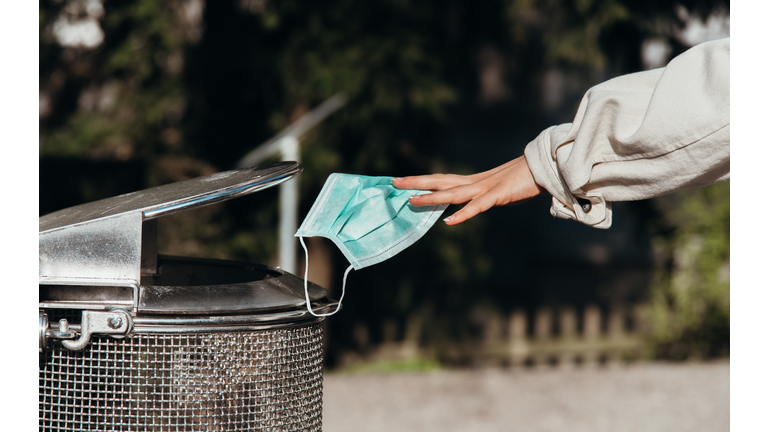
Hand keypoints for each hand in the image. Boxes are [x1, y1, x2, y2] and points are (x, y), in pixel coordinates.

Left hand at [392, 155, 543, 224]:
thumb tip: (478, 201)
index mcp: (475, 181)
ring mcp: (486, 188)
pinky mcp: (499, 195)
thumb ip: (486, 196)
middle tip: (393, 181)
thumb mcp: (500, 189)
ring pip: (453, 193)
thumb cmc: (526, 179)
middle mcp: (476, 182)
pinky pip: (478, 207)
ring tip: (411, 201)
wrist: (548, 166)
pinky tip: (449, 221)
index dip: (422, 180)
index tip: (403, 181)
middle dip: (416, 182)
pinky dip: (463, 214)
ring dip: (431, 198)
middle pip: (440, 181)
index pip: (442, 179)